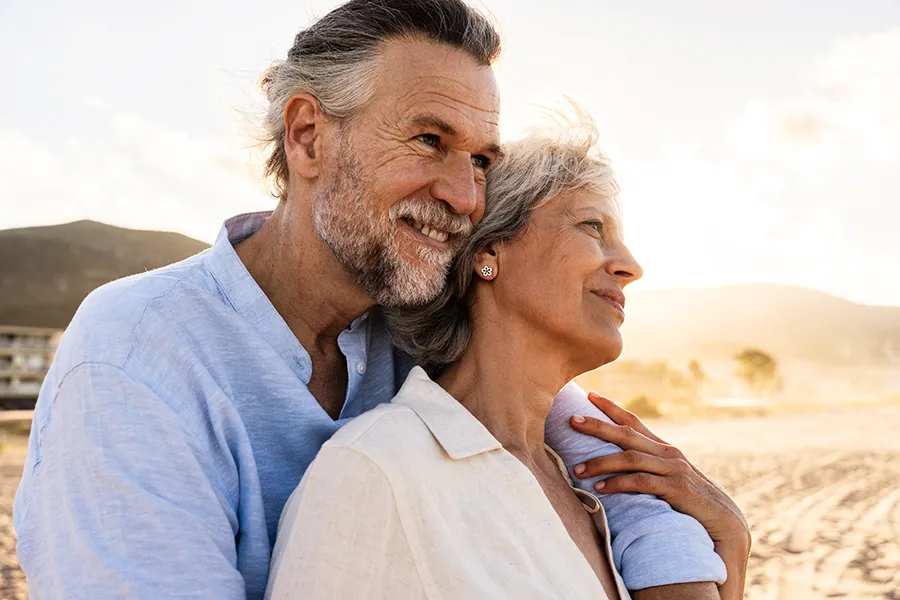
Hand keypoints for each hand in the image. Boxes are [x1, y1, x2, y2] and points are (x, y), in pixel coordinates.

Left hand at [570, 392, 750, 599]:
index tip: (590, 394)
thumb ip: (649, 470)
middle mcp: (668, 453)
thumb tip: (618, 467)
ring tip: (577, 470)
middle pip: (626, 434)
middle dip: (597, 426)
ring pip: (629, 458)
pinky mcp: (676, 489)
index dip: (611, 408)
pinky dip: (618, 484)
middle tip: (571, 420)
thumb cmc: (693, 504)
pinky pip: (641, 482)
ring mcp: (673, 469)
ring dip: (600, 462)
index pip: (634, 421)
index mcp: (664, 448)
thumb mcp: (670, 480)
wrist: (727, 523)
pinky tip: (601, 488)